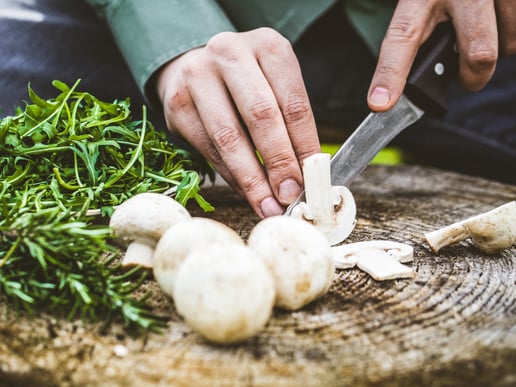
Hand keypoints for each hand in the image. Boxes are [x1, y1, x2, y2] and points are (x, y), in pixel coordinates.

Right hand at [155, 28, 319, 217]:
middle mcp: (231, 54)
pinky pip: (208, 149)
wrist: (196, 67)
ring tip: (267, 205)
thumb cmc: (247, 83)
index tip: (311, 180)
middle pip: (261, 116)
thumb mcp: (275, 87)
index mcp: (268, 47)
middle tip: (289, 196)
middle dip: (278, 163)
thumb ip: (289, 124)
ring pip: (229, 137)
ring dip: (251, 179)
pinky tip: (246, 192)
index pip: (293, 104)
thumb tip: (303, 177)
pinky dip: (230, 177)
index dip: (304, 147)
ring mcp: (198, 76)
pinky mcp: (177, 103)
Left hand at [367, 0, 515, 111]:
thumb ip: (418, 35)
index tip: (380, 104)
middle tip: (463, 75)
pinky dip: (508, 37)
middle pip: (478, 54)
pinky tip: (495, 22)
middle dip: (472, 76)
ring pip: (505, 46)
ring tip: (477, 32)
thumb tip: (402, 88)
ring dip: (494, 50)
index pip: (401, 39)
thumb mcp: (422, 2)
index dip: (390, 75)